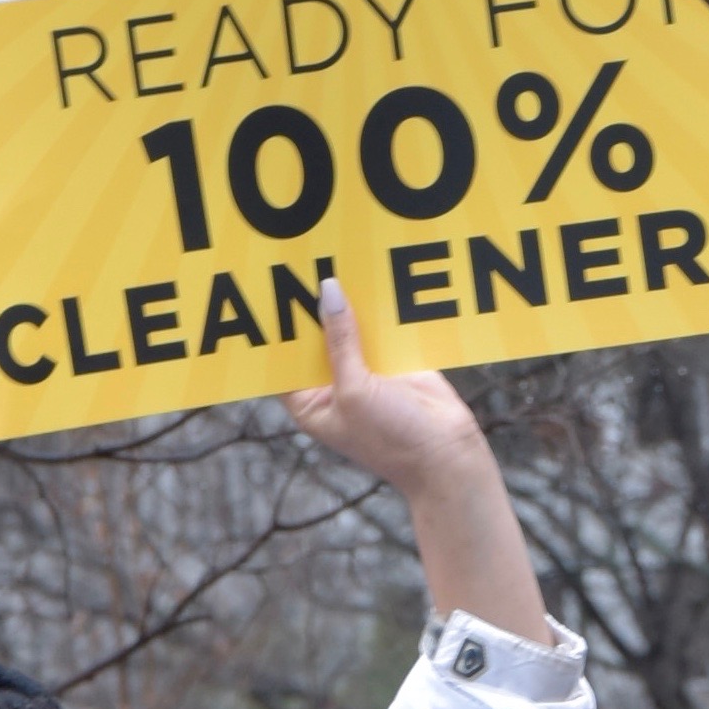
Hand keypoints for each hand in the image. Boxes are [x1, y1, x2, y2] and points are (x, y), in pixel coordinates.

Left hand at [284, 282, 553, 644]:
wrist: (447, 454)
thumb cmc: (390, 438)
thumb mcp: (355, 389)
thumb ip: (340, 340)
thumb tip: (327, 290)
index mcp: (308, 401)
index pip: (280, 359)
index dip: (272, 328)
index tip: (261, 290)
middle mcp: (331, 383)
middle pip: (313, 336)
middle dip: (309, 305)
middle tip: (297, 260)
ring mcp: (362, 369)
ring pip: (347, 325)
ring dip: (345, 299)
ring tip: (332, 254)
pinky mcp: (392, 356)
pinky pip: (378, 323)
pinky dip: (376, 303)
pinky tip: (370, 269)